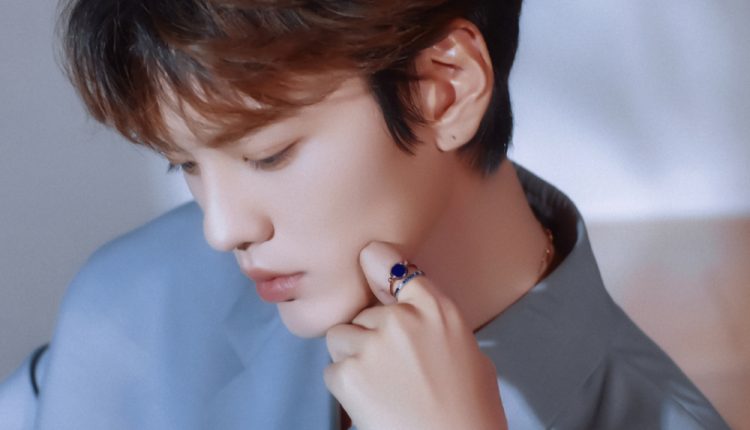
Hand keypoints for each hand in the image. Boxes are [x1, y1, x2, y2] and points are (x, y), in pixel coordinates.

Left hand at [324, 242, 506, 429]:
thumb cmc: (470, 411)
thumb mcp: (469, 353)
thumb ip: (435, 323)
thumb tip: (411, 311)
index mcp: (438, 310)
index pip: (392, 265)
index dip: (376, 265)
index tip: (368, 261)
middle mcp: (403, 319)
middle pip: (363, 313)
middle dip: (370, 336)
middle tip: (393, 369)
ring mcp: (373, 345)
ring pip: (342, 337)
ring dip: (353, 357)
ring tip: (381, 386)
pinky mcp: (349, 373)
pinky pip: (333, 370)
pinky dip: (345, 386)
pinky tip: (372, 402)